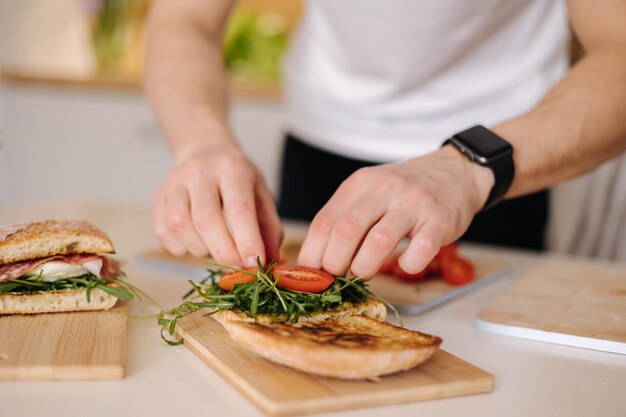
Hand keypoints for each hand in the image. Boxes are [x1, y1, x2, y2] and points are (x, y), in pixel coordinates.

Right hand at [153, 143, 282, 266]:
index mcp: (231, 168)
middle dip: (224, 252)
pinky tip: (195, 242)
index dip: (247, 241)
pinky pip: (163, 233)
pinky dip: (180, 248)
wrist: (206, 153)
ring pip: (180, 228)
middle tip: (236, 265)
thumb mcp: (262, 195)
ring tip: (216, 247)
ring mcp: (174, 182)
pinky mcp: (158, 196)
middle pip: (206, 221)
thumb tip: (270, 261)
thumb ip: (269, 229)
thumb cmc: (238, 180)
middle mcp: (199, 171)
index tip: (254, 264)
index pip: (238, 209)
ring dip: (200, 250)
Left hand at [297, 146, 493, 277]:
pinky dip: (407, 265)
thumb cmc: (405, 191)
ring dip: (365, 267)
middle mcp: (385, 189)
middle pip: (346, 231)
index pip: (324, 222)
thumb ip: (346, 220)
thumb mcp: (370, 193)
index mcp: (360, 184)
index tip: (312, 275)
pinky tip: (405, 264)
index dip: (313, 255)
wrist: (456, 171)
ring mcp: (414, 203)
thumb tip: (318, 262)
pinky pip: (419, 251)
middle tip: (338, 277)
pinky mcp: (440, 220)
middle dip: (335, 263)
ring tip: (364, 274)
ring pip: (379, 241)